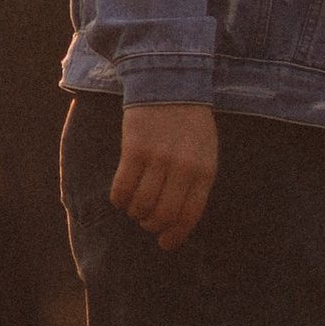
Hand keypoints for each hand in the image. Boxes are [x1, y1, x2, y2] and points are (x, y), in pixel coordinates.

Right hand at [112, 101, 218, 248]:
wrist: (170, 82)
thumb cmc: (189, 123)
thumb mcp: (206, 151)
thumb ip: (196, 182)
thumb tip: (178, 219)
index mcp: (205, 170)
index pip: (190, 215)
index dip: (176, 235)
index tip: (165, 244)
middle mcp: (183, 167)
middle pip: (163, 215)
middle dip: (152, 225)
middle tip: (147, 221)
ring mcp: (159, 158)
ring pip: (141, 205)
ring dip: (135, 213)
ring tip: (135, 206)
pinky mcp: (134, 149)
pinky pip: (122, 189)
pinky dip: (119, 200)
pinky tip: (120, 197)